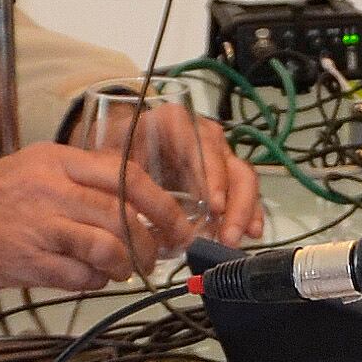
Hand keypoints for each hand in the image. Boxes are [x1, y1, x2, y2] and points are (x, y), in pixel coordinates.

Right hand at [0, 139, 208, 291]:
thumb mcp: (41, 166)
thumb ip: (86, 178)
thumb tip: (138, 202)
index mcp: (61, 161)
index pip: (127, 177)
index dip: (162, 205)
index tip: (179, 226)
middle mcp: (53, 190)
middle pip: (123, 217)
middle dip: (148, 243)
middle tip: (154, 256)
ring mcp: (41, 226)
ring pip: (107, 249)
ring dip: (124, 266)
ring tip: (123, 270)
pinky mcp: (29, 261)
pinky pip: (80, 278)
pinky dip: (95, 283)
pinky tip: (92, 278)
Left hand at [115, 99, 262, 246]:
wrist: (114, 144)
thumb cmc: (112, 149)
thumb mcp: (110, 157)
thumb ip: (127, 181)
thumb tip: (146, 218)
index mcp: (175, 122)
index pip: (202, 145)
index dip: (212, 177)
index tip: (214, 207)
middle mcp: (203, 135)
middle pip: (230, 164)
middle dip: (235, 202)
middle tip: (227, 235)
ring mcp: (215, 156)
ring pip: (241, 179)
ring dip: (243, 211)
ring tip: (234, 239)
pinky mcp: (219, 177)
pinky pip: (240, 192)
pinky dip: (247, 212)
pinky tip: (251, 232)